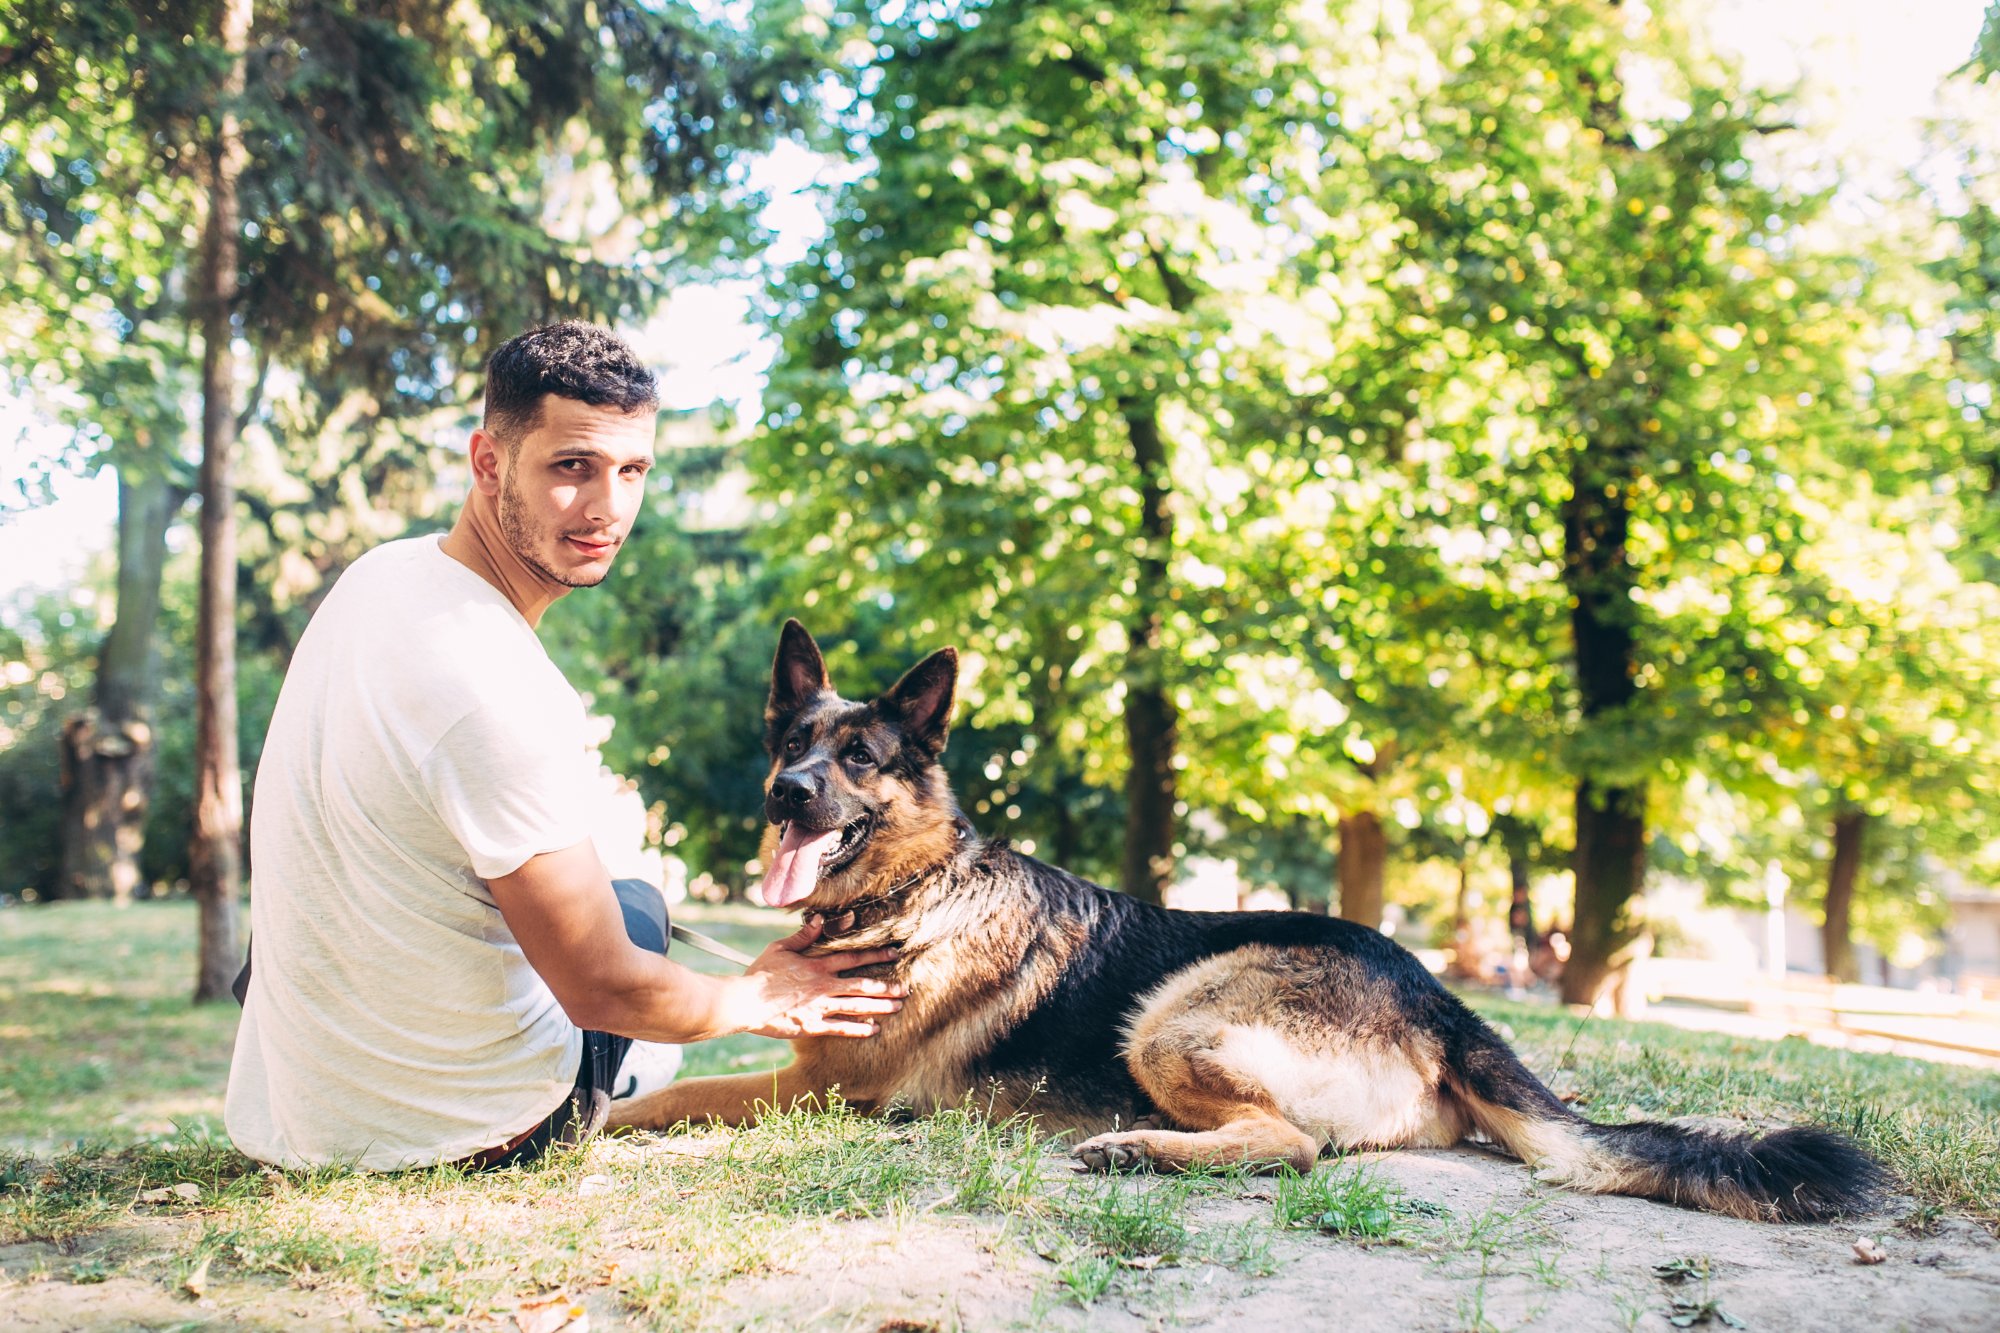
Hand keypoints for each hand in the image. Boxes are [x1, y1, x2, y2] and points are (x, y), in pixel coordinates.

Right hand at [730, 916, 905, 1038]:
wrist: (745, 1002)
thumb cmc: (760, 974)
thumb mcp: (780, 948)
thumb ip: (803, 937)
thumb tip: (820, 921)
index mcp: (817, 966)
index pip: (852, 958)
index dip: (874, 955)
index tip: (893, 953)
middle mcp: (823, 986)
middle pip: (861, 984)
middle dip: (885, 986)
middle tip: (905, 988)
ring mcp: (819, 1007)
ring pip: (856, 1006)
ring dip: (879, 1007)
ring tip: (897, 1007)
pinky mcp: (812, 1026)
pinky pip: (840, 1028)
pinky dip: (858, 1029)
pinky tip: (873, 1030)